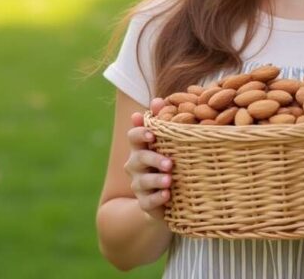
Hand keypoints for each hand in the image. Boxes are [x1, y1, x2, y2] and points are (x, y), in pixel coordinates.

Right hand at [123, 97, 171, 218]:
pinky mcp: (145, 203)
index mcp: (141, 148)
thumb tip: (157, 100)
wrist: (165, 199)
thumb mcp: (167, 144)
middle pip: (138, 158)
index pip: (133, 136)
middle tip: (169, 162)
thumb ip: (161, 122)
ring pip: (142, 181)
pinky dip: (157, 198)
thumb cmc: (167, 164)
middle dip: (153, 159)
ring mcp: (139, 185)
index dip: (140, 133)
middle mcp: (136, 165)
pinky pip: (147, 202)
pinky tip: (168, 196)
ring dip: (156, 179)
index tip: (152, 134)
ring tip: (170, 180)